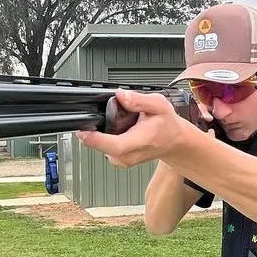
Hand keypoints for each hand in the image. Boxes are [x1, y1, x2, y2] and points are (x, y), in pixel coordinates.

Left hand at [78, 89, 198, 167]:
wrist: (173, 141)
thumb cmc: (167, 125)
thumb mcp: (158, 105)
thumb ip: (139, 100)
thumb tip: (121, 95)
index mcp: (140, 141)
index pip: (113, 145)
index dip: (95, 139)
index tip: (82, 131)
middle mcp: (129, 155)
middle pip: (100, 146)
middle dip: (95, 130)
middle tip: (105, 116)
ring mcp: (123, 160)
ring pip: (99, 147)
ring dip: (101, 134)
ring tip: (118, 123)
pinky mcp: (119, 161)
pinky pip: (103, 149)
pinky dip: (105, 138)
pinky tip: (117, 131)